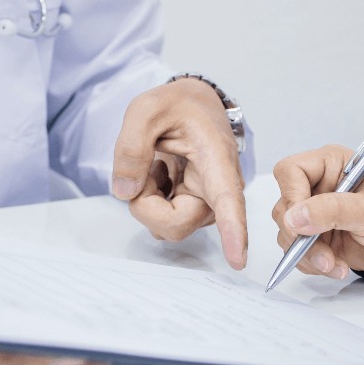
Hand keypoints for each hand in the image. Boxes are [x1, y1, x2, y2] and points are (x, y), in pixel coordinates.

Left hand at [111, 78, 246, 269]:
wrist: (194, 105)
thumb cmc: (179, 105)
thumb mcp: (146, 109)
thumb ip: (130, 147)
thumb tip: (125, 192)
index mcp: (216, 161)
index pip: (228, 202)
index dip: (233, 232)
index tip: (238, 259)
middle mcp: (217, 191)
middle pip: (176, 224)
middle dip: (145, 203)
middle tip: (145, 167)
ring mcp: (204, 205)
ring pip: (166, 225)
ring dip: (147, 198)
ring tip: (157, 165)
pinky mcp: (192, 210)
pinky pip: (161, 221)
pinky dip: (149, 200)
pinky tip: (160, 175)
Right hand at [272, 144, 363, 278]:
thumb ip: (333, 210)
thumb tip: (296, 217)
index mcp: (329, 165)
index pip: (290, 172)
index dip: (291, 196)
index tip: (301, 222)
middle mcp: (315, 187)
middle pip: (284, 207)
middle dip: (300, 236)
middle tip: (323, 254)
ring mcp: (312, 214)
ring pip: (287, 234)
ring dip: (307, 255)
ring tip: (334, 264)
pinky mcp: (312, 237)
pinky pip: (296, 253)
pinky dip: (312, 265)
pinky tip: (336, 266)